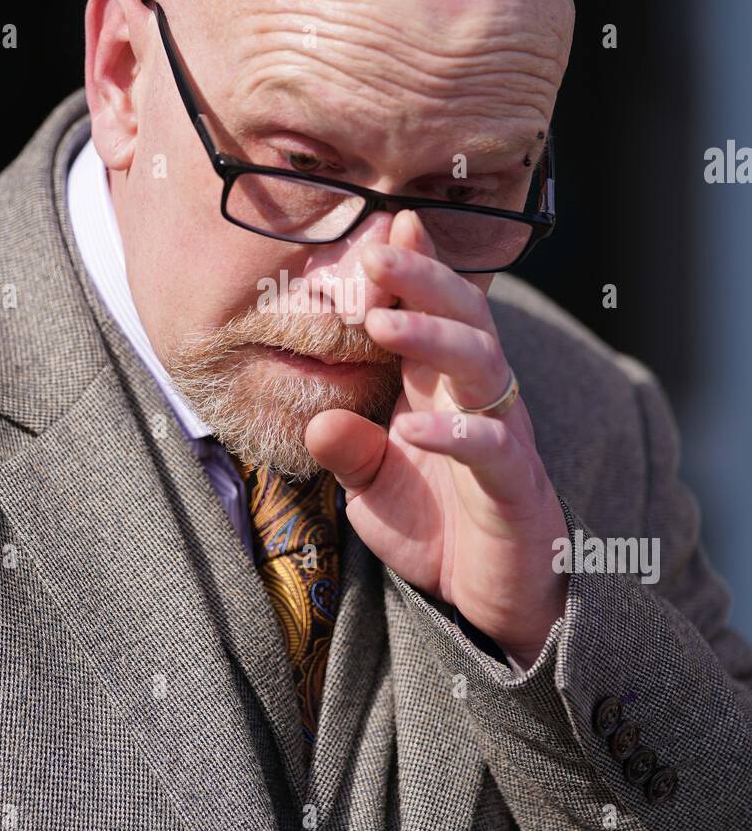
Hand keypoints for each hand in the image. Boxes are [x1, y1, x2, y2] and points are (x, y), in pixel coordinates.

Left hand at [304, 209, 568, 669]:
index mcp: (440, 386)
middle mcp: (477, 397)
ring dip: (432, 337)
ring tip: (379, 322)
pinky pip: (491, 446)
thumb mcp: (372, 486)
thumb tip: (317, 419)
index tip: (378, 228)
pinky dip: (454, 433)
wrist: (483, 602)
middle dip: (424, 276)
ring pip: (483, 363)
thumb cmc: (433, 527)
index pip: (432, 311)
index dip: (412, 270)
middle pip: (466, 315)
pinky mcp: (514, 484)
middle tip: (375, 250)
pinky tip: (412, 430)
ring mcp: (502, 434)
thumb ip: (347, 449)